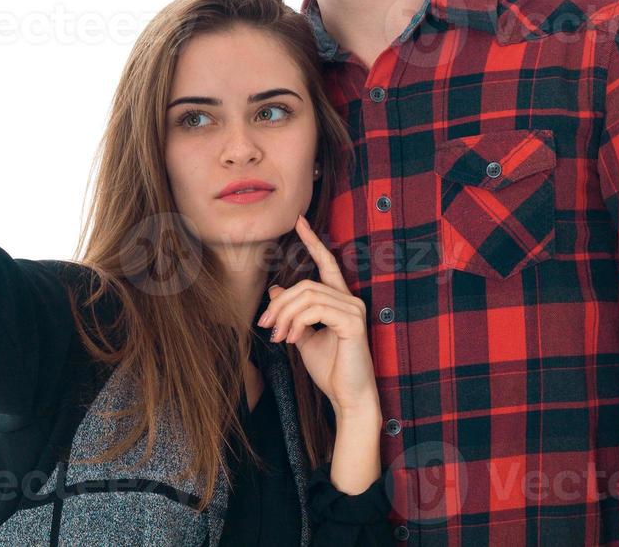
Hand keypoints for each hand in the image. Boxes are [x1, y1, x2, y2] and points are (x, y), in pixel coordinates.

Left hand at [258, 215, 378, 416]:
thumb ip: (292, 314)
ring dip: (285, 316)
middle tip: (264, 324)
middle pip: (306, 285)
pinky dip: (297, 323)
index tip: (299, 221)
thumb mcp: (302, 337)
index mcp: (341, 300)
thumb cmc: (330, 369)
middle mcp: (350, 300)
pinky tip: (292, 339)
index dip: (313, 241)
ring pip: (307, 296)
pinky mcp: (352, 322)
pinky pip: (316, 310)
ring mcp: (354, 309)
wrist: (347, 397)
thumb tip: (276, 289)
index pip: (327, 263)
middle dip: (280, 304)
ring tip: (278, 337)